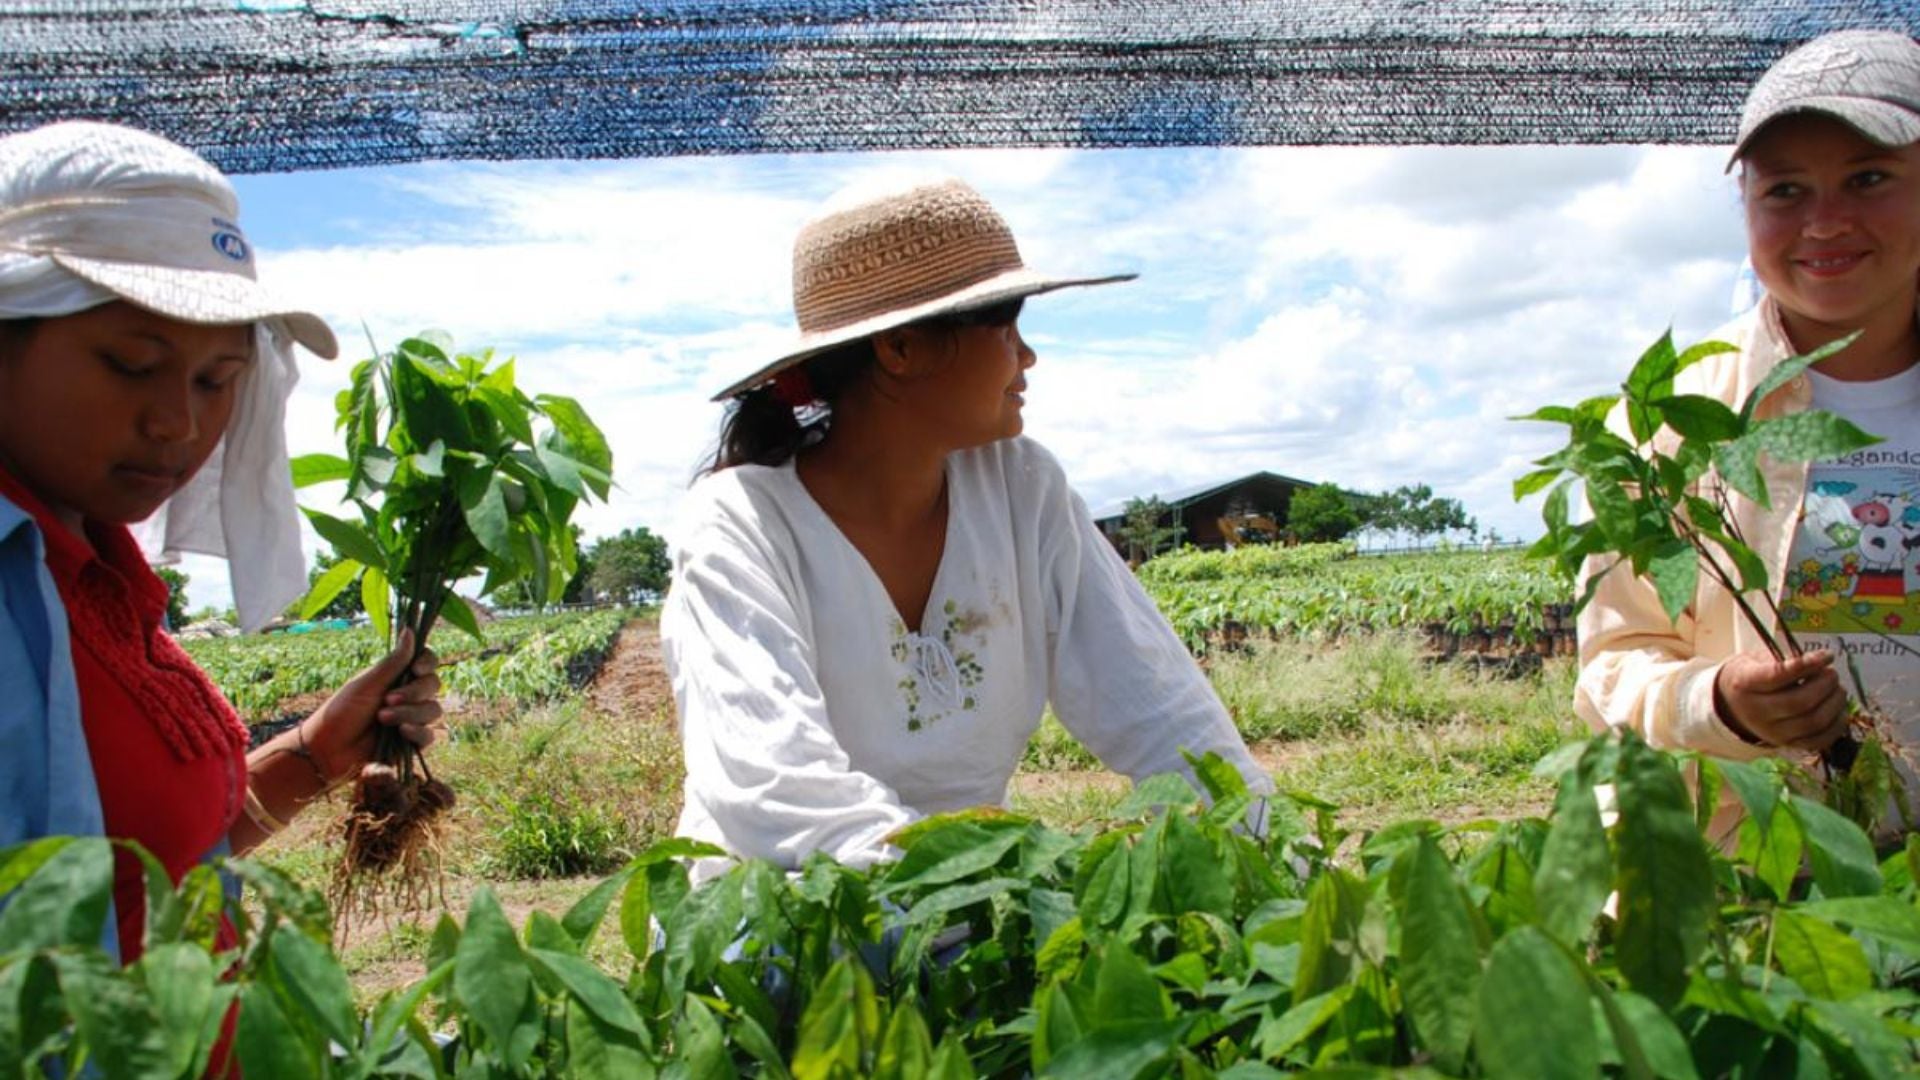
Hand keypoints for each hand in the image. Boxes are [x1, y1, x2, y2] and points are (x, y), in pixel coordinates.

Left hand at [298, 628, 443, 786]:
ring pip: (432, 709)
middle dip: (414, 692)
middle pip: (433, 685)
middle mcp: (408, 695)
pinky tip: (401, 732)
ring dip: (410, 713)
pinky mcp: (412, 742)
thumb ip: (393, 661)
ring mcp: (411, 718)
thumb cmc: (342, 711)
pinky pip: (429, 735)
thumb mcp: (368, 683)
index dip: (427, 663)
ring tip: (383, 718)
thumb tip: (409, 629)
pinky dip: (417, 732)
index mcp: (397, 676)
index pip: (426, 662)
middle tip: (388, 699)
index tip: (416, 668)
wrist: (329, 748)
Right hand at [1713, 649, 1848, 750]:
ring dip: (1835, 703)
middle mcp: (1756, 711)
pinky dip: (1836, 725)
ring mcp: (1772, 731)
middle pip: (1799, 702)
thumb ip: (1786, 660)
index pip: (1777, 675)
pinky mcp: (1787, 744)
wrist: (1733, 704)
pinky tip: (1838, 710)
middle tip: (1831, 673)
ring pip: (1813, 722)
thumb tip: (1821, 661)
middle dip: (1825, 685)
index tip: (1826, 656)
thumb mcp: (1758, 660)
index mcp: (1745, 684)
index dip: (1806, 665)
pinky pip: (1819, 740)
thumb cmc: (1752, 676)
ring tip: (1837, 690)